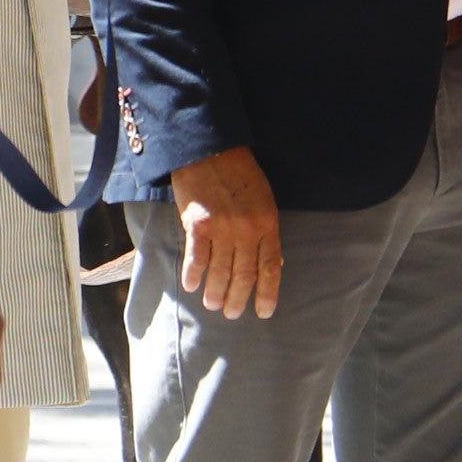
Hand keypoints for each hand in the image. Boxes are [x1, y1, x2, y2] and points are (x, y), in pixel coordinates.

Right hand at [165, 146, 280, 319]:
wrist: (209, 147)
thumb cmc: (239, 172)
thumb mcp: (263, 198)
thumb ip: (265, 229)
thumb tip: (269, 263)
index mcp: (267, 223)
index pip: (270, 267)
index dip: (267, 293)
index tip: (264, 312)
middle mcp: (247, 230)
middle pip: (244, 274)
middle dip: (238, 298)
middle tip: (232, 314)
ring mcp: (222, 228)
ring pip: (221, 271)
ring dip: (216, 292)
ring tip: (212, 305)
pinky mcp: (197, 224)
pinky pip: (197, 258)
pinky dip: (194, 274)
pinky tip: (191, 285)